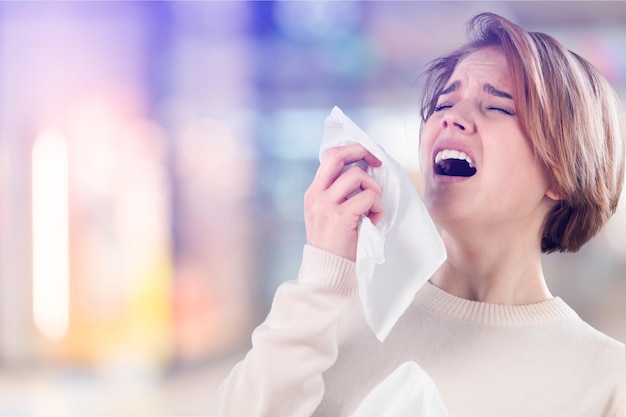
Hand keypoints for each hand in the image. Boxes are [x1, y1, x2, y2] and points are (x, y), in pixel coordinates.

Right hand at [304, 144, 384, 260]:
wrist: (327, 273)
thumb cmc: (334, 247)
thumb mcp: (327, 217)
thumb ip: (338, 196)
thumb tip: (363, 176)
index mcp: (313, 193)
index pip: (329, 158)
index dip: (351, 151)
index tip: (368, 158)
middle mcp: (316, 195)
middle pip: (338, 157)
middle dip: (362, 152)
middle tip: (378, 163)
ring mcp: (326, 205)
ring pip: (357, 176)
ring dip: (373, 190)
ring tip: (373, 208)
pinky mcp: (340, 216)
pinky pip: (367, 197)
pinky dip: (377, 206)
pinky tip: (373, 220)